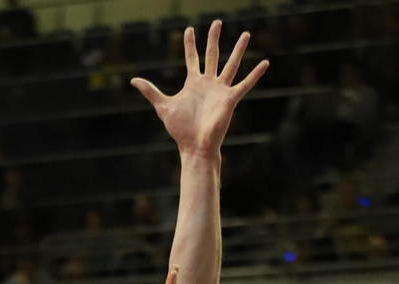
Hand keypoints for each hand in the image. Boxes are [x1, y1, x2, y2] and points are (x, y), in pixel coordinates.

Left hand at [132, 22, 269, 158]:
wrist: (194, 146)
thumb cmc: (180, 129)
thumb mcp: (163, 106)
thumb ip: (151, 91)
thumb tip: (133, 80)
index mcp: (193, 83)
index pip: (192, 58)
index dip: (190, 44)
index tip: (189, 30)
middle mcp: (208, 83)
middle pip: (212, 55)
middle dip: (214, 38)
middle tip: (217, 22)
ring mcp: (220, 90)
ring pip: (231, 64)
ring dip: (238, 49)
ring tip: (245, 34)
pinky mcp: (230, 99)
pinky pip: (245, 84)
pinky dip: (255, 74)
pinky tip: (264, 62)